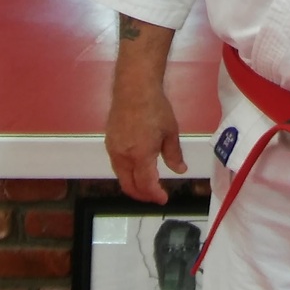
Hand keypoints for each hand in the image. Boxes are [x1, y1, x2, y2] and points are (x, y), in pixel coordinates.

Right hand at [106, 79, 186, 203]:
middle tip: (155, 197)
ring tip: (147, 186)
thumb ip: (173, 154)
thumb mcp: (170, 132)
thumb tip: (180, 170)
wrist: (134, 89)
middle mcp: (123, 156)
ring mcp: (113, 149)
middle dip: (142, 195)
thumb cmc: (156, 109)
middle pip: (129, 185)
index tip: (163, 199)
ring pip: (121, 176)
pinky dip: (127, 173)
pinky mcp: (109, 142)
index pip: (146, 184)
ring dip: (133, 185)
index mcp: (140, 155)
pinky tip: (136, 169)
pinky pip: (117, 165)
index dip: (154, 195)